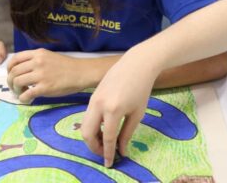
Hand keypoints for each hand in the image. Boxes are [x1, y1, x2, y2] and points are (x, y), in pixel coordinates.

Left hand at [7, 49, 84, 102]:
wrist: (81, 73)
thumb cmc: (66, 66)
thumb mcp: (49, 56)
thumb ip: (35, 60)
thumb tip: (21, 71)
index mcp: (38, 53)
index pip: (15, 59)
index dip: (9, 68)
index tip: (11, 74)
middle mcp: (37, 62)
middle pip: (14, 72)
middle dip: (10, 82)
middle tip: (14, 87)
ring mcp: (41, 75)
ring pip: (17, 82)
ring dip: (15, 90)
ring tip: (21, 92)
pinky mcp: (45, 87)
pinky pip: (26, 94)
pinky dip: (23, 98)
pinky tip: (27, 99)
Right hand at [81, 50, 158, 166]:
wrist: (136, 64)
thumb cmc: (141, 88)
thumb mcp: (137, 113)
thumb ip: (127, 133)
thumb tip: (121, 151)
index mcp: (113, 110)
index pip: (107, 138)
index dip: (108, 152)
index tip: (110, 162)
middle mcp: (99, 105)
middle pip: (87, 134)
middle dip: (94, 147)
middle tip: (105, 153)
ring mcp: (93, 99)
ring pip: (84, 125)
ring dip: (92, 137)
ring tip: (106, 141)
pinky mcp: (92, 96)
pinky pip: (87, 116)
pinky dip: (92, 126)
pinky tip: (104, 129)